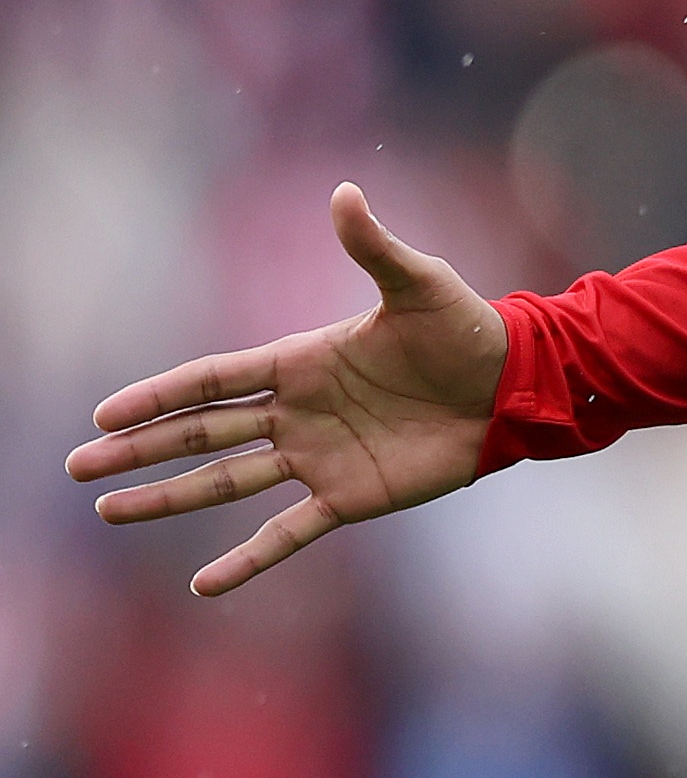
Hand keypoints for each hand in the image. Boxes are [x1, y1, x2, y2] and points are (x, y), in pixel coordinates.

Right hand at [65, 183, 508, 595]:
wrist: (515, 386)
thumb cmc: (466, 330)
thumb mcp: (418, 285)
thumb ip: (373, 247)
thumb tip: (344, 192)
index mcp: (299, 361)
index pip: (211, 380)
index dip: (158, 396)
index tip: (104, 413)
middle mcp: (297, 413)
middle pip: (202, 433)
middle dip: (140, 449)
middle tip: (79, 466)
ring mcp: (318, 458)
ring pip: (226, 482)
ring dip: (168, 498)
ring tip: (111, 512)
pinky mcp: (350, 497)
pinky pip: (289, 533)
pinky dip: (249, 559)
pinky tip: (204, 585)